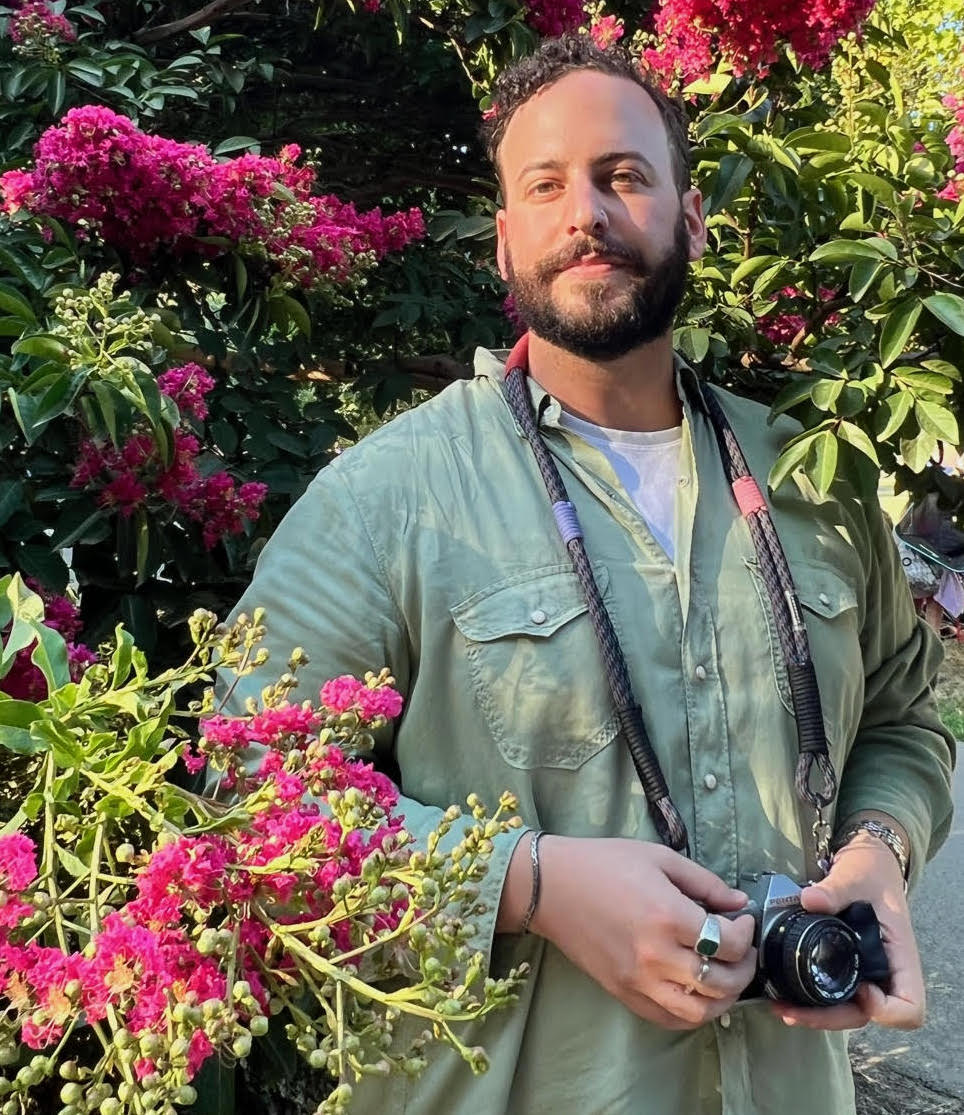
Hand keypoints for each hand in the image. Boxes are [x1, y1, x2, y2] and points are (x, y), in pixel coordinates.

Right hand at [525, 837, 756, 1029]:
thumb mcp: (658, 858)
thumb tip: (738, 903)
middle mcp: (656, 955)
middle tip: (743, 951)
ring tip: (726, 976)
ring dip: (723, 999)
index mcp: (667, 915)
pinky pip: (669, 1019)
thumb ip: (703, 882)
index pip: (728, 943)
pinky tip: (696, 992)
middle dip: (744, 969)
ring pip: (699, 1012)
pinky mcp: (623, 993)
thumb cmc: (603, 863)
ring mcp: (638, 980)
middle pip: (721, 982)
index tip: (743, 920)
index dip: (746, 934)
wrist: (551, 886)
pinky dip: (692, 1013)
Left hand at [775, 836, 923, 1030]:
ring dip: (816, 1015)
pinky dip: (810, 999)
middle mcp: (884, 972)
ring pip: (847, 1010)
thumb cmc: (870, 871)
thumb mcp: (856, 875)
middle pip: (868, 1016)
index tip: (862, 991)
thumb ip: (836, 888)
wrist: (865, 863)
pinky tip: (784, 993)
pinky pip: (832, 993)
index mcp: (900, 956)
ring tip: (781, 1007)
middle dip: (831, 1019)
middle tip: (792, 1011)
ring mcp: (864, 973)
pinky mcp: (844, 967)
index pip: (909, 1006)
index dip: (887, 1010)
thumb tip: (810, 900)